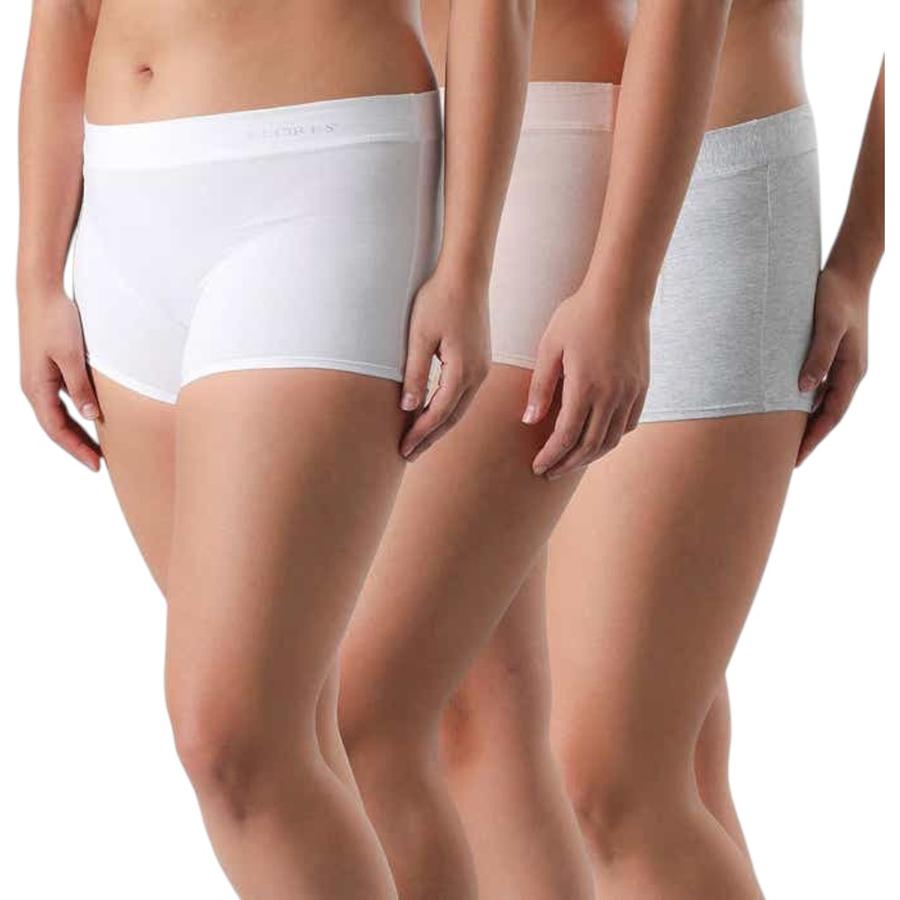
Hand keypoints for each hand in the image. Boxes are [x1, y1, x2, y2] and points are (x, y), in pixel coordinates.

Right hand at [19, 287, 101, 470]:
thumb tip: (91, 416)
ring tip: (99, 448)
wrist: (41, 291)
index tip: (96, 465)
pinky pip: (62, 400)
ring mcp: (40, 379)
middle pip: (56, 427)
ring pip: (59, 415)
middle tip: (101, 464)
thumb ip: (81, 386)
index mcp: (36, 387)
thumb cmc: (56, 320)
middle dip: (77, 447)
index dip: (76, 449)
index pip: (57, 429)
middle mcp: (34, 387)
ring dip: (78, 432)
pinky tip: (94, 418)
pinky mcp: (48, 370)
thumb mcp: (72, 355)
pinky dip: (78, 413)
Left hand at [399, 265, 490, 460]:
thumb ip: (415, 373)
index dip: (420, 433)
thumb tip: (408, 408)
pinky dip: (449, 409)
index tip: (403, 448)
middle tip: (409, 454)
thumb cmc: (438, 300)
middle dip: (430, 437)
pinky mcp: (480, 360)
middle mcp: (478, 374)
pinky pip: (464, 394)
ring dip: (440, 425)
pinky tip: (435, 413)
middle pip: (453, 417)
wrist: (465, 276)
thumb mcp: (419, 337)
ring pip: (460, 407)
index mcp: (463, 370)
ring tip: (419, 440)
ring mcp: (482, 368)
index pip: (439, 413)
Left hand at [523, 287, 648, 478]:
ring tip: (570, 461)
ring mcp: (631, 392)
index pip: (566, 436)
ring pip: (611, 439)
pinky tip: (596, 440)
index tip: (537, 467)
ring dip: (590, 456)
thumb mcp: (549, 348)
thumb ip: (541, 388)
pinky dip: (611, 438)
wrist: (621, 294)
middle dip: (567, 463)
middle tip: (549, 472)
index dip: (551, 456)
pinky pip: (628, 424)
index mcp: (585, 386)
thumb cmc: (579, 315)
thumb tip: (529, 422)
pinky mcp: (642, 386)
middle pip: (590, 446)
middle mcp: (612, 395)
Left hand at [796, 265, 868, 464]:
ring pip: (820, 402)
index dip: (814, 438)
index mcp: (851, 370)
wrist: (846, 272)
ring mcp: (838, 364)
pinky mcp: (827, 355)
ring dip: (803, 422)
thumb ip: (817, 355)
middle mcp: (847, 372)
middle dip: (808, 438)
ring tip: (782, 442)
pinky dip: (800, 402)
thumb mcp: (826, 324)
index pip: (832, 414)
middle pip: (826, 414)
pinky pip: (815, 386)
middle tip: (785, 461)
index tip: (796, 458)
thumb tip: (804, 389)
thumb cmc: (834, 296)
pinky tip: (782, 409)